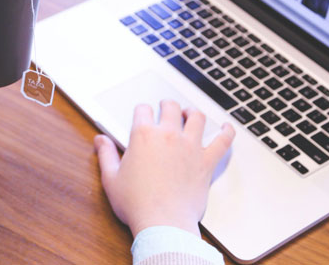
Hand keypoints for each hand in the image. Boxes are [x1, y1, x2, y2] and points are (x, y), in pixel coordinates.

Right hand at [94, 100, 234, 237]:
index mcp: (143, 136)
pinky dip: (227, 132)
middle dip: (167, 105)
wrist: (163, 223)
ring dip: (193, 112)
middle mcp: (168, 135)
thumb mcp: (111, 179)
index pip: (143, 110)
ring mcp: (190, 147)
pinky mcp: (206, 161)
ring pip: (197, 118)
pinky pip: (222, 141)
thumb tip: (100, 139)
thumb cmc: (136, 204)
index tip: (142, 115)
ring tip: (190, 114)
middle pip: (171, 107)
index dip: (142, 111)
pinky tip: (228, 127)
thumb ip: (106, 155)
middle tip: (166, 108)